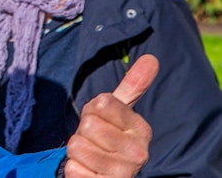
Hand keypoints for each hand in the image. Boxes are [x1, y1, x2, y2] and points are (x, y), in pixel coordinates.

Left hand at [63, 54, 157, 176]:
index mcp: (141, 129)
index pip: (102, 102)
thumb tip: (151, 58)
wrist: (107, 176)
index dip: (93, 109)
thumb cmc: (109, 137)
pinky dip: (75, 170)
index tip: (102, 119)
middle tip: (94, 140)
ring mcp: (123, 172)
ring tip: (91, 156)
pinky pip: (72, 169)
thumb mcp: (119, 112)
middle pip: (88, 124)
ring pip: (76, 146)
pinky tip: (89, 173)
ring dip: (77, 151)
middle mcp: (138, 153)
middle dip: (83, 131)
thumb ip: (132, 86)